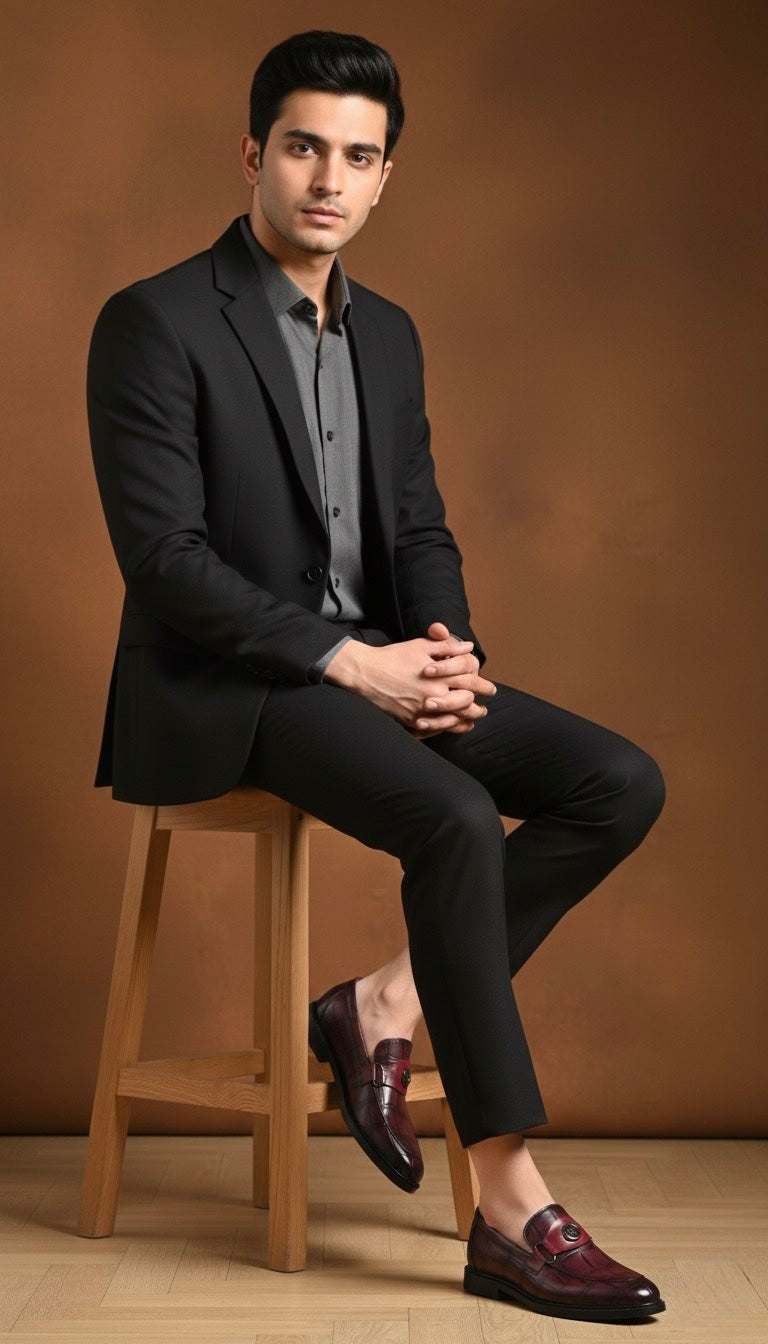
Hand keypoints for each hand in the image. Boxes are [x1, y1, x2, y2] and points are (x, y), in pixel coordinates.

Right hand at [324, 623, 495, 736]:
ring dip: (467, 718)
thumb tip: (467, 648)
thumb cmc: (393, 657)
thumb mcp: (420, 646)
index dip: (482, 684)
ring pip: (454, 719)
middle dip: (479, 704)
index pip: (469, 680)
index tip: (490, 688)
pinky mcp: (411, 720)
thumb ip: (446, 647)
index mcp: (438, 675)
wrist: (365, 673)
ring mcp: (422, 710)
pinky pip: (436, 728)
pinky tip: (454, 725)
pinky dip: (448, 727)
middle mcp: (433, 695)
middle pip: (466, 702)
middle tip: (485, 705)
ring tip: (475, 717)